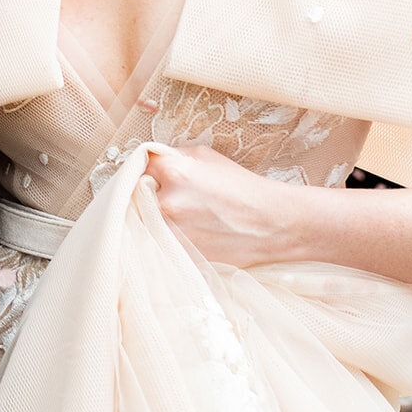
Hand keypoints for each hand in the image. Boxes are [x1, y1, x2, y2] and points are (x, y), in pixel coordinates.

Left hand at [140, 144, 290, 267]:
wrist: (275, 225)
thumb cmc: (243, 188)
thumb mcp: (208, 158)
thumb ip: (175, 157)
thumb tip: (151, 161)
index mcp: (174, 172)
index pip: (139, 165)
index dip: (145, 169)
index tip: (150, 174)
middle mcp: (168, 203)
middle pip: (136, 196)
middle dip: (147, 194)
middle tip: (166, 196)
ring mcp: (173, 232)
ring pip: (146, 222)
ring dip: (155, 218)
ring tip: (183, 216)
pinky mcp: (181, 254)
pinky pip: (160, 242)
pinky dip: (167, 237)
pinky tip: (190, 232)